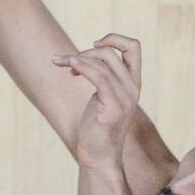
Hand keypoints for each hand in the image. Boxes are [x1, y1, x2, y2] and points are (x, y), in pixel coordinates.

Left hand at [53, 34, 142, 167]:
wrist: (99, 156)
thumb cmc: (97, 127)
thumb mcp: (103, 96)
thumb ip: (103, 77)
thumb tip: (86, 56)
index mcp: (133, 83)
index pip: (134, 47)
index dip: (114, 38)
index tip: (95, 43)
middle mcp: (133, 89)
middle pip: (112, 53)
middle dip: (86, 51)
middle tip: (68, 62)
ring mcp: (125, 99)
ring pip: (102, 64)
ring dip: (77, 58)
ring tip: (60, 63)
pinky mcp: (113, 109)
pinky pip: (99, 78)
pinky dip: (82, 67)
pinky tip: (68, 67)